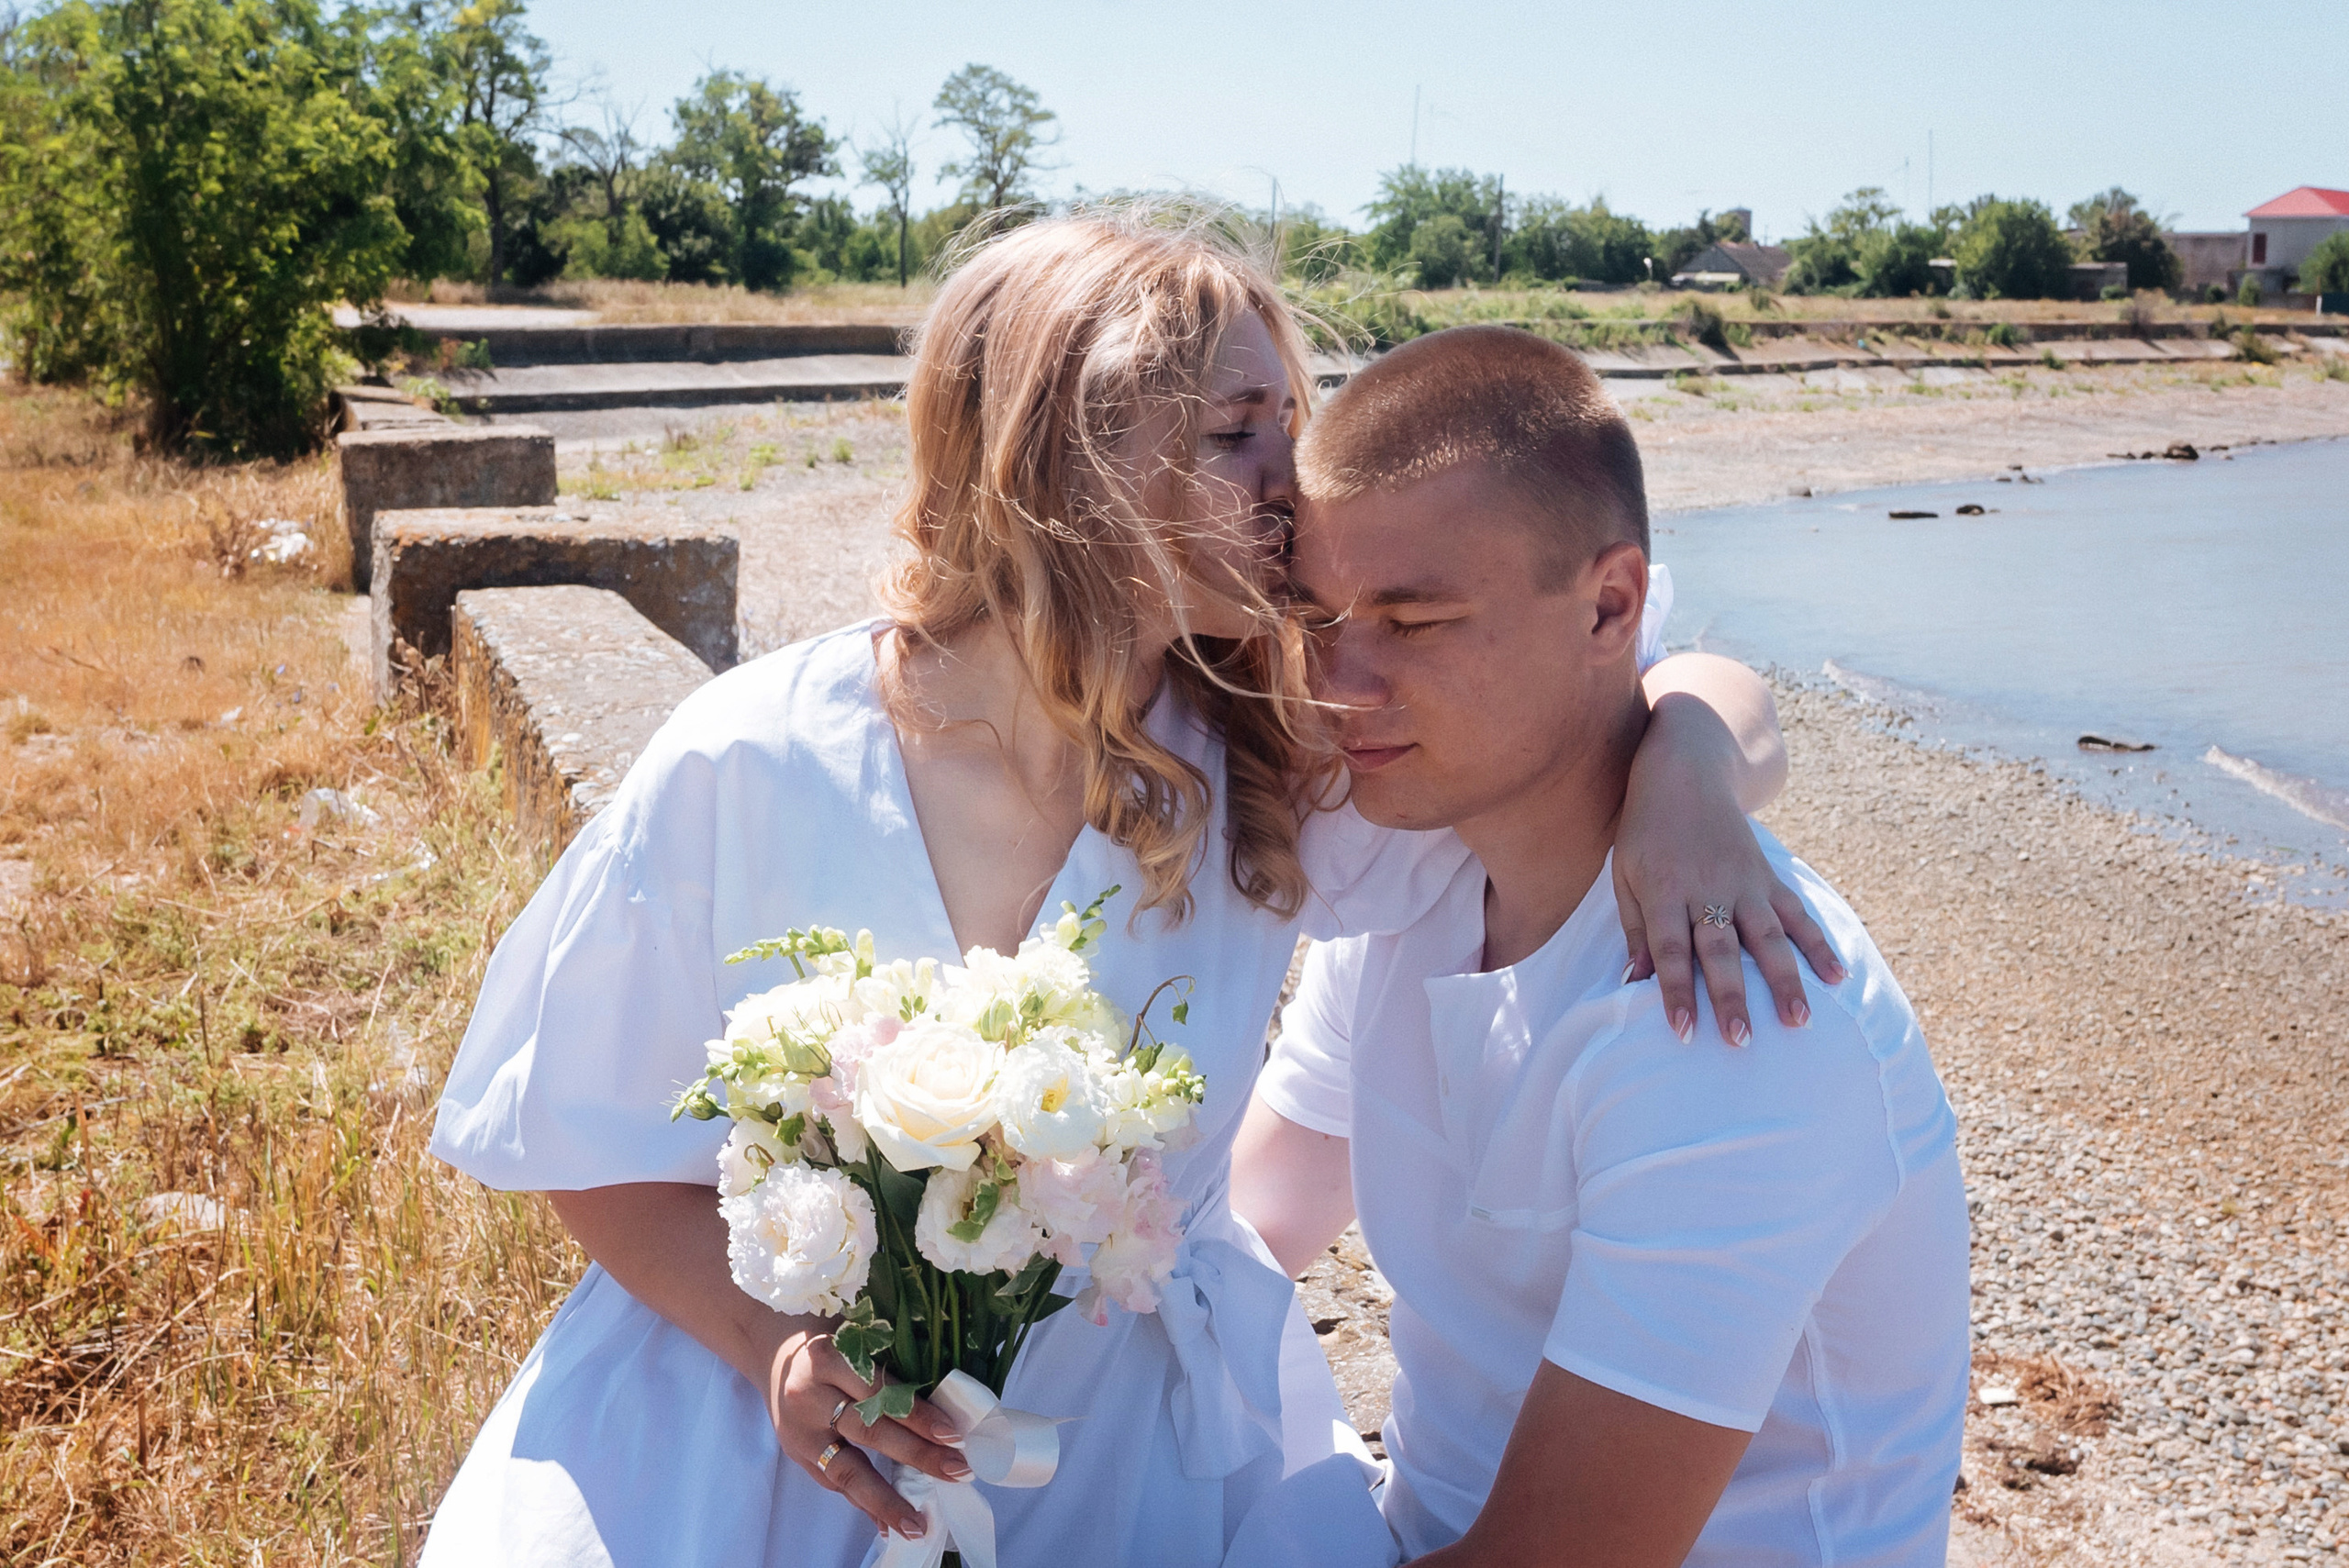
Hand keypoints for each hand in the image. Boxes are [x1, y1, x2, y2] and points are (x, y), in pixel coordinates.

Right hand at [767, 1327, 969, 1539]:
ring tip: (916, 1524)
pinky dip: (862, 1503)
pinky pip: (833, 1483)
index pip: (880, 1391)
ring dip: (885, 1499)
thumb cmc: (829, 1334)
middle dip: (917, 1456)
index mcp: (828, 1357)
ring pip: (846, 1469)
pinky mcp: (796, 1454)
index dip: (918, 1414)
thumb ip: (890, 1365)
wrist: (771, 1348)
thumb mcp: (857, 1336)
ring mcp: (799, 1431)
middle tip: (957, 1472)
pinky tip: (887, 1524)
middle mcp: (808, 1396)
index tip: (953, 1435)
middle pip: (869, 1431)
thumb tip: (944, 1407)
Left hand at [1615, 699, 1843, 1045]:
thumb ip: (1636, 930)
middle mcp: (1708, 889)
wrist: (1685, 772)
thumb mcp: (1624, 876)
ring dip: (1784, 981)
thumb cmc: (1645, 831)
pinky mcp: (1768, 876)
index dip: (1676, 992)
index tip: (1684, 1032)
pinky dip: (1818, 944)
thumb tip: (1633, 982)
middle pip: (1721, 950)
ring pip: (1767, 938)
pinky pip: (1797, 914)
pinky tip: (1836, 976)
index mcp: (1665, 890)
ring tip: (1798, 1021)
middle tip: (1741, 1041)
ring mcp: (1744, 883)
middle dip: (1731, 997)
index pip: (1670, 950)